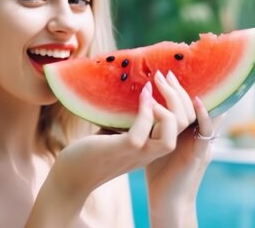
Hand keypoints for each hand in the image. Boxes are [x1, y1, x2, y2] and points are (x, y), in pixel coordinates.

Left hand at [27, 81, 178, 225]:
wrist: (71, 177)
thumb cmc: (90, 154)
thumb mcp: (114, 133)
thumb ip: (126, 120)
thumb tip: (128, 95)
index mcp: (150, 147)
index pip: (181, 127)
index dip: (183, 104)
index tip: (170, 83)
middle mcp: (149, 152)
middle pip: (183, 127)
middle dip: (180, 98)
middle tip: (167, 76)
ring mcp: (137, 152)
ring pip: (171, 134)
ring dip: (168, 106)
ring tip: (156, 85)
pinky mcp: (122, 149)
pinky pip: (143, 131)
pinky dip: (144, 111)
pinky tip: (142, 95)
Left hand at [145, 71, 224, 226]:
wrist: (165, 203)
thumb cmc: (155, 175)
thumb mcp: (152, 143)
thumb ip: (149, 126)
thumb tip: (132, 105)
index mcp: (186, 133)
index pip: (187, 106)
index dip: (179, 90)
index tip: (166, 76)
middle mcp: (196, 136)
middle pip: (192, 104)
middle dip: (178, 88)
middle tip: (163, 74)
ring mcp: (201, 144)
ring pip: (197, 112)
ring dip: (182, 95)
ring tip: (165, 81)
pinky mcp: (200, 154)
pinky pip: (205, 129)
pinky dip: (203, 113)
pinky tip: (195, 100)